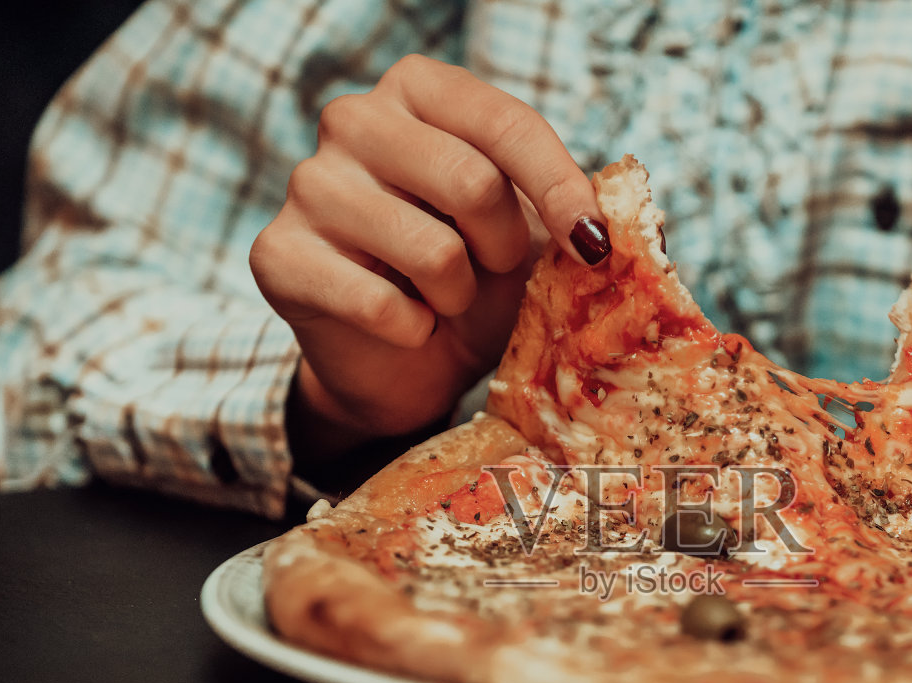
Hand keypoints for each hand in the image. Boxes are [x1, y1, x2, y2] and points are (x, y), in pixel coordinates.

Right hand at [249, 54, 611, 465]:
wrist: (404, 362)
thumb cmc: (471, 282)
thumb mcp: (532, 238)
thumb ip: (577, 215)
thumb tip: (633, 228)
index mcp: (419, 91)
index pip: (505, 123)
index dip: (561, 188)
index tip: (593, 246)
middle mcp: (353, 119)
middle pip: (471, 183)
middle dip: (504, 249)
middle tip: (491, 272)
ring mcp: (307, 184)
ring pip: (430, 250)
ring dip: (458, 297)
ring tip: (440, 298)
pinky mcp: (278, 256)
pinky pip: (379, 304)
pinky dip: (413, 331)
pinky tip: (402, 325)